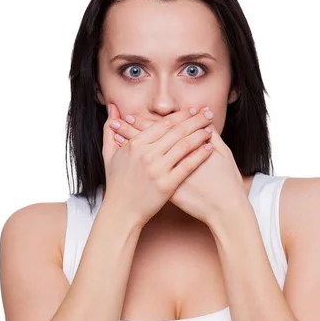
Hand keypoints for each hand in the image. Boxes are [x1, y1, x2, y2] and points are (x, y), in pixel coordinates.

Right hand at [101, 102, 214, 226]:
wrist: (121, 212)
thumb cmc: (116, 184)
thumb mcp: (109, 154)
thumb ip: (110, 129)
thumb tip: (112, 108)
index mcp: (135, 145)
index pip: (163, 124)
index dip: (181, 115)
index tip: (193, 110)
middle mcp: (146, 155)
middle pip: (177, 132)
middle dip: (195, 121)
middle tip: (208, 114)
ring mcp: (157, 170)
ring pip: (184, 146)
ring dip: (200, 135)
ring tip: (210, 129)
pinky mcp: (166, 185)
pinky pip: (187, 165)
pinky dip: (200, 155)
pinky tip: (209, 149)